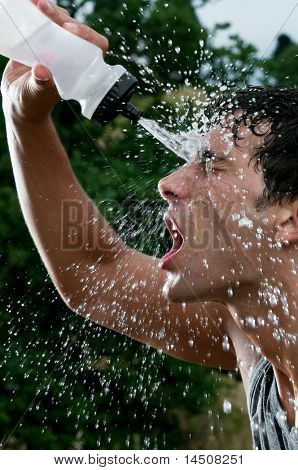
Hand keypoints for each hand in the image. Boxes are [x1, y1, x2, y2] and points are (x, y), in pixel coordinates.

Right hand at [1, 0, 108, 122]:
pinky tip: (31, 3)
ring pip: (61, 20)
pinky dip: (39, 10)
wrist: (19, 99)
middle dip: (62, 17)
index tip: (71, 30)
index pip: (94, 48)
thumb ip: (39, 85)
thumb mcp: (35, 95)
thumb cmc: (32, 102)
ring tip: (38, 5)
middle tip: (46, 10)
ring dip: (51, 11)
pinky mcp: (42, 38)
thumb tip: (41, 71)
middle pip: (75, 29)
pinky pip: (44, 20)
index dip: (87, 36)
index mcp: (79, 69)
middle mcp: (71, 55)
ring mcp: (57, 44)